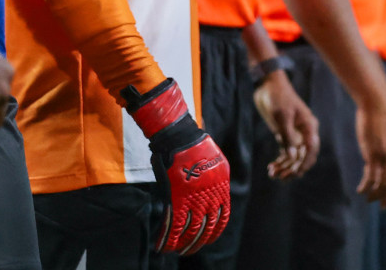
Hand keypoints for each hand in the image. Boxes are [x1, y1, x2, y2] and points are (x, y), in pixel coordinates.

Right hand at [125, 78, 230, 254]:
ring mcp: (192, 195)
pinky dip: (167, 237)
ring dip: (183, 244)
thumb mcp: (215, 161)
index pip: (222, 216)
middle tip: (190, 251)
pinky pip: (173, 223)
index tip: (208, 240)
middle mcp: (209, 193)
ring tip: (177, 251)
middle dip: (198, 242)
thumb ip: (216, 180)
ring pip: (190, 229)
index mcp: (221, 185)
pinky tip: (162, 246)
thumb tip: (217, 194)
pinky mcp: (175, 195)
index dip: (215, 232)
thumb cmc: (194, 144)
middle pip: (207, 226)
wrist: (178, 134)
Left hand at [254, 70, 319, 177]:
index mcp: (309, 126)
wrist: (268, 85)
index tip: (296, 173)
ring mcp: (295, 134)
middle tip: (281, 177)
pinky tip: (272, 168)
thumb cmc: (278, 97)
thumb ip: (287, 136)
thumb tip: (292, 156)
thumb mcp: (282, 116)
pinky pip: (286, 153)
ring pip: (294, 157)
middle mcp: (304, 132)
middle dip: (293, 168)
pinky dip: (280, 161)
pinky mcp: (285, 135)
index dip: (305, 162)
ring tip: (273, 174)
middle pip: (303, 156)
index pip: (311, 149)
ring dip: (285, 167)